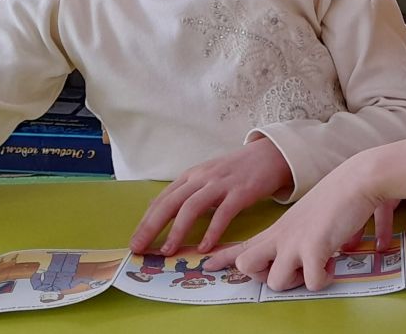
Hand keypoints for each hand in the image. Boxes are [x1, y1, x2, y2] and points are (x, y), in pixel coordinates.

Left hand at [128, 138, 293, 254]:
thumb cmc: (236, 171)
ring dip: (177, 231)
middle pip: (170, 203)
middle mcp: (201, 178)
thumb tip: (160, 212)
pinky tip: (205, 247)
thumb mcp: (206, 178)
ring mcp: (221, 184)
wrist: (269, 155)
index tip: (135, 241)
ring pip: (192, 207)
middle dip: (151, 227)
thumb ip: (187, 193)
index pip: (162, 200)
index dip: (145, 221)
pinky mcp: (241, 191)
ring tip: (168, 250)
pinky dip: (212, 231)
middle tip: (139, 248)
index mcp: (190, 176)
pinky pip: (223, 213)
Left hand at [215, 160, 385, 291]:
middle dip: (264, 277)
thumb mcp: (306, 217)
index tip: (208, 265)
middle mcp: (280, 236)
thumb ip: (298, 235)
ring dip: (297, 282)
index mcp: (277, 229)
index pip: (242, 245)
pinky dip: (323, 279)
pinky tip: (332, 265)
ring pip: (275, 281)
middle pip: (246, 266)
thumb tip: (308, 259)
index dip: (224, 258)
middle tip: (291, 270)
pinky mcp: (314, 248)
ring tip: (315, 267)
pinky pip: (312, 282)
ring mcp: (294, 242)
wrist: (354, 180)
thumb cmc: (336, 198)